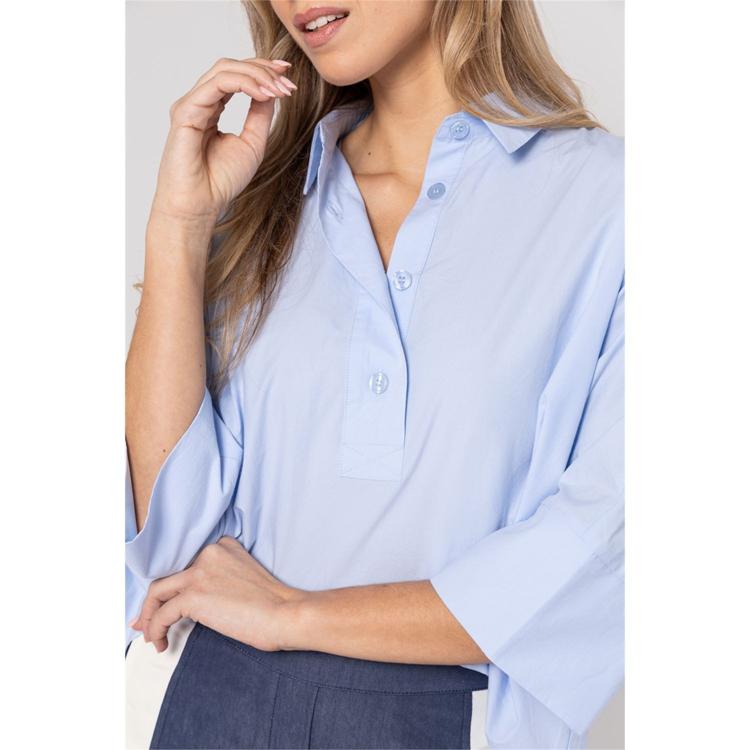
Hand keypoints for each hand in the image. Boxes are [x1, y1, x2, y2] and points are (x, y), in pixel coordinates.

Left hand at [130, 536, 304, 652]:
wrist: (285, 613)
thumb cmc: (273, 605)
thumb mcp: (243, 579)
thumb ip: (218, 581)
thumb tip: (186, 606)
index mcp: (222, 546)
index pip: (187, 565)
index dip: (172, 588)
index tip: (164, 607)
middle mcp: (208, 553)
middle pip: (168, 576)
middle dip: (152, 603)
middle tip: (145, 623)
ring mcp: (200, 573)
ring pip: (157, 592)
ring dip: (149, 617)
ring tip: (152, 637)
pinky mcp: (195, 594)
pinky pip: (162, 613)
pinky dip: (155, 629)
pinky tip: (161, 643)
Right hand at [150, 56, 296, 225]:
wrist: (200, 205)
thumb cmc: (220, 181)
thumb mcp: (252, 143)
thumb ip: (260, 115)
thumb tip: (273, 89)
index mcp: (212, 108)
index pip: (236, 76)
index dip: (263, 71)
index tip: (288, 76)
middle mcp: (200, 102)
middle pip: (230, 67)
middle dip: (263, 69)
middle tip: (287, 81)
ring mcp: (191, 105)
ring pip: (224, 70)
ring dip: (256, 75)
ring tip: (278, 88)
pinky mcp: (186, 111)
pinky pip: (216, 85)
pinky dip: (243, 84)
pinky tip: (263, 93)